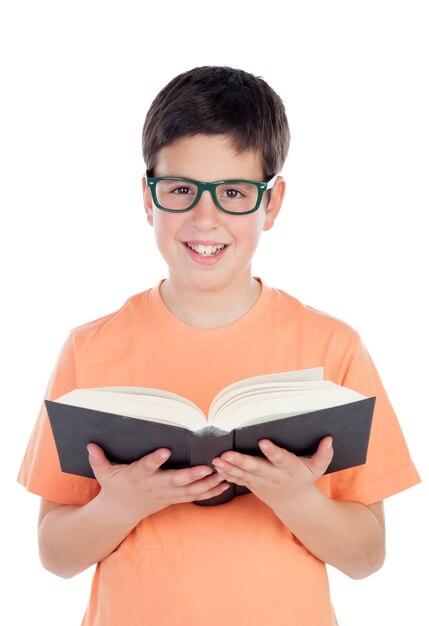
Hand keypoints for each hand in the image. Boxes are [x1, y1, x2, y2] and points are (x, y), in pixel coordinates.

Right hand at [87, 444, 228, 523]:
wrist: (119, 513)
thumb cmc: (113, 488)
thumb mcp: (103, 474)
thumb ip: (98, 459)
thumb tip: (89, 444)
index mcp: (137, 476)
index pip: (146, 466)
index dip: (155, 459)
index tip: (165, 450)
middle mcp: (154, 487)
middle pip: (174, 481)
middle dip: (191, 475)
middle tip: (207, 467)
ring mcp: (165, 495)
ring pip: (188, 491)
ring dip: (207, 484)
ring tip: (223, 474)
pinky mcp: (173, 499)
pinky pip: (194, 497)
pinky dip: (209, 492)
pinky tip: (224, 484)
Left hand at [212, 437, 333, 511]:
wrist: (295, 503)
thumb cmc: (305, 479)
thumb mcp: (318, 468)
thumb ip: (323, 454)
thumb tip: (329, 438)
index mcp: (290, 469)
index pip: (281, 458)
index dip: (272, 451)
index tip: (263, 442)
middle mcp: (274, 476)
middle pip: (257, 468)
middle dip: (242, 461)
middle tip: (228, 454)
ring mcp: (261, 482)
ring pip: (243, 474)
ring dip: (229, 467)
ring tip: (217, 459)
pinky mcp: (253, 485)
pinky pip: (238, 480)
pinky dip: (227, 474)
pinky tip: (217, 467)